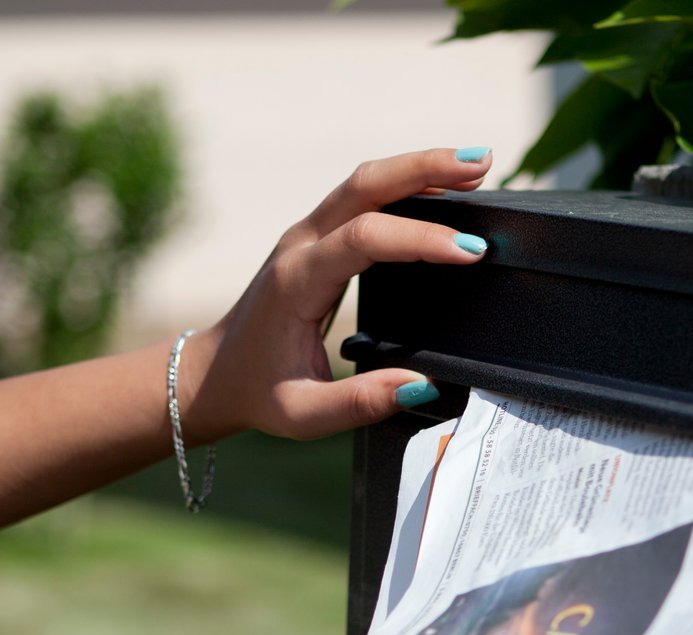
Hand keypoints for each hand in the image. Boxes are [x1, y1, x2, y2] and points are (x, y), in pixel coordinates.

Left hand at [172, 147, 496, 443]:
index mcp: (296, 282)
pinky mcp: (317, 236)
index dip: (420, 238)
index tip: (471, 253)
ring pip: (365, 181)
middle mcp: (299, 245)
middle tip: (482, 162)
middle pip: (365, 184)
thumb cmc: (257, 392)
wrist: (210, 373)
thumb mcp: (304, 414)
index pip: (364, 240)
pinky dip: (406, 184)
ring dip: (420, 167)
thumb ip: (361, 401)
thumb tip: (422, 384)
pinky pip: (363, 197)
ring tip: (478, 165)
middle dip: (425, 168)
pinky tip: (444, 188)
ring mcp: (306, 234)